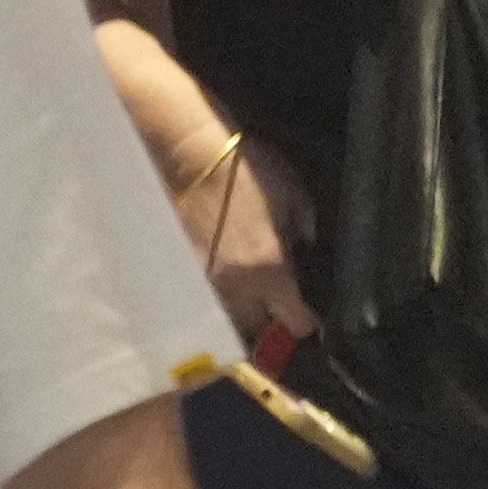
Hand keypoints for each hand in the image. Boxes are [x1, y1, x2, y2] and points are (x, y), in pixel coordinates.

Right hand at [172, 128, 309, 348]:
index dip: (303, 321)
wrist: (192, 160)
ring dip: (238, 313)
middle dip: (266, 323)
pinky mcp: (178, 273)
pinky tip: (222, 281)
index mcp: (268, 267)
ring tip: (248, 298)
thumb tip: (305, 246)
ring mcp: (201, 282)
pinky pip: (201, 298)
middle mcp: (233, 285)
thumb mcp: (293, 195)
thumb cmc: (248, 172)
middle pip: (252, 328)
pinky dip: (214, 296)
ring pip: (223, 317)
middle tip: (276, 309)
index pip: (290, 317)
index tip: (308, 319)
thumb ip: (303, 228)